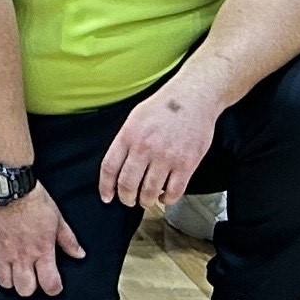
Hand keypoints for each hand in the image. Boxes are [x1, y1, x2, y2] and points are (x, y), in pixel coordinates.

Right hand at [0, 180, 82, 299]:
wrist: (8, 185)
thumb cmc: (33, 200)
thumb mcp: (57, 219)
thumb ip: (68, 240)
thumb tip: (79, 254)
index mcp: (41, 251)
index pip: (49, 285)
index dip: (53, 288)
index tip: (53, 284)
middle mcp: (21, 256)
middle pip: (24, 290)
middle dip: (30, 287)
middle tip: (32, 276)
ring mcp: (1, 252)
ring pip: (4, 283)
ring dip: (10, 278)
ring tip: (14, 269)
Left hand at [96, 76, 219, 208]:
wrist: (193, 98)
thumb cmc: (164, 106)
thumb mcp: (135, 118)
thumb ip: (125, 142)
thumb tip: (116, 167)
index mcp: (129, 135)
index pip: (110, 168)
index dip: (106, 187)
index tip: (107, 197)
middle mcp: (145, 147)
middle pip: (128, 184)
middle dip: (126, 198)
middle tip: (129, 200)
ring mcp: (166, 157)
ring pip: (150, 192)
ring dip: (146, 201)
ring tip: (147, 200)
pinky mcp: (186, 164)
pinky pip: (174, 192)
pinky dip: (167, 199)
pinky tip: (165, 196)